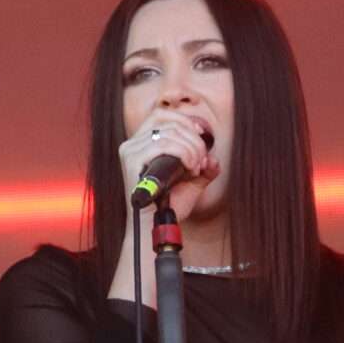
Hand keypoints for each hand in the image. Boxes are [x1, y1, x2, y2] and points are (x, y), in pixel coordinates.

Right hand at [108, 107, 218, 302]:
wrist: (155, 227)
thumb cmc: (168, 205)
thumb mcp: (191, 182)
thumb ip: (203, 168)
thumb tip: (213, 158)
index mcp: (141, 144)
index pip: (162, 115)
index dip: (185, 121)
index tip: (201, 138)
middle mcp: (131, 144)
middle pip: (168, 121)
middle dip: (193, 138)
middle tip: (201, 161)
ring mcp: (130, 152)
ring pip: (169, 132)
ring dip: (191, 148)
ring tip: (195, 167)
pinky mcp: (132, 161)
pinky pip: (163, 144)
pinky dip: (183, 153)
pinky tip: (189, 168)